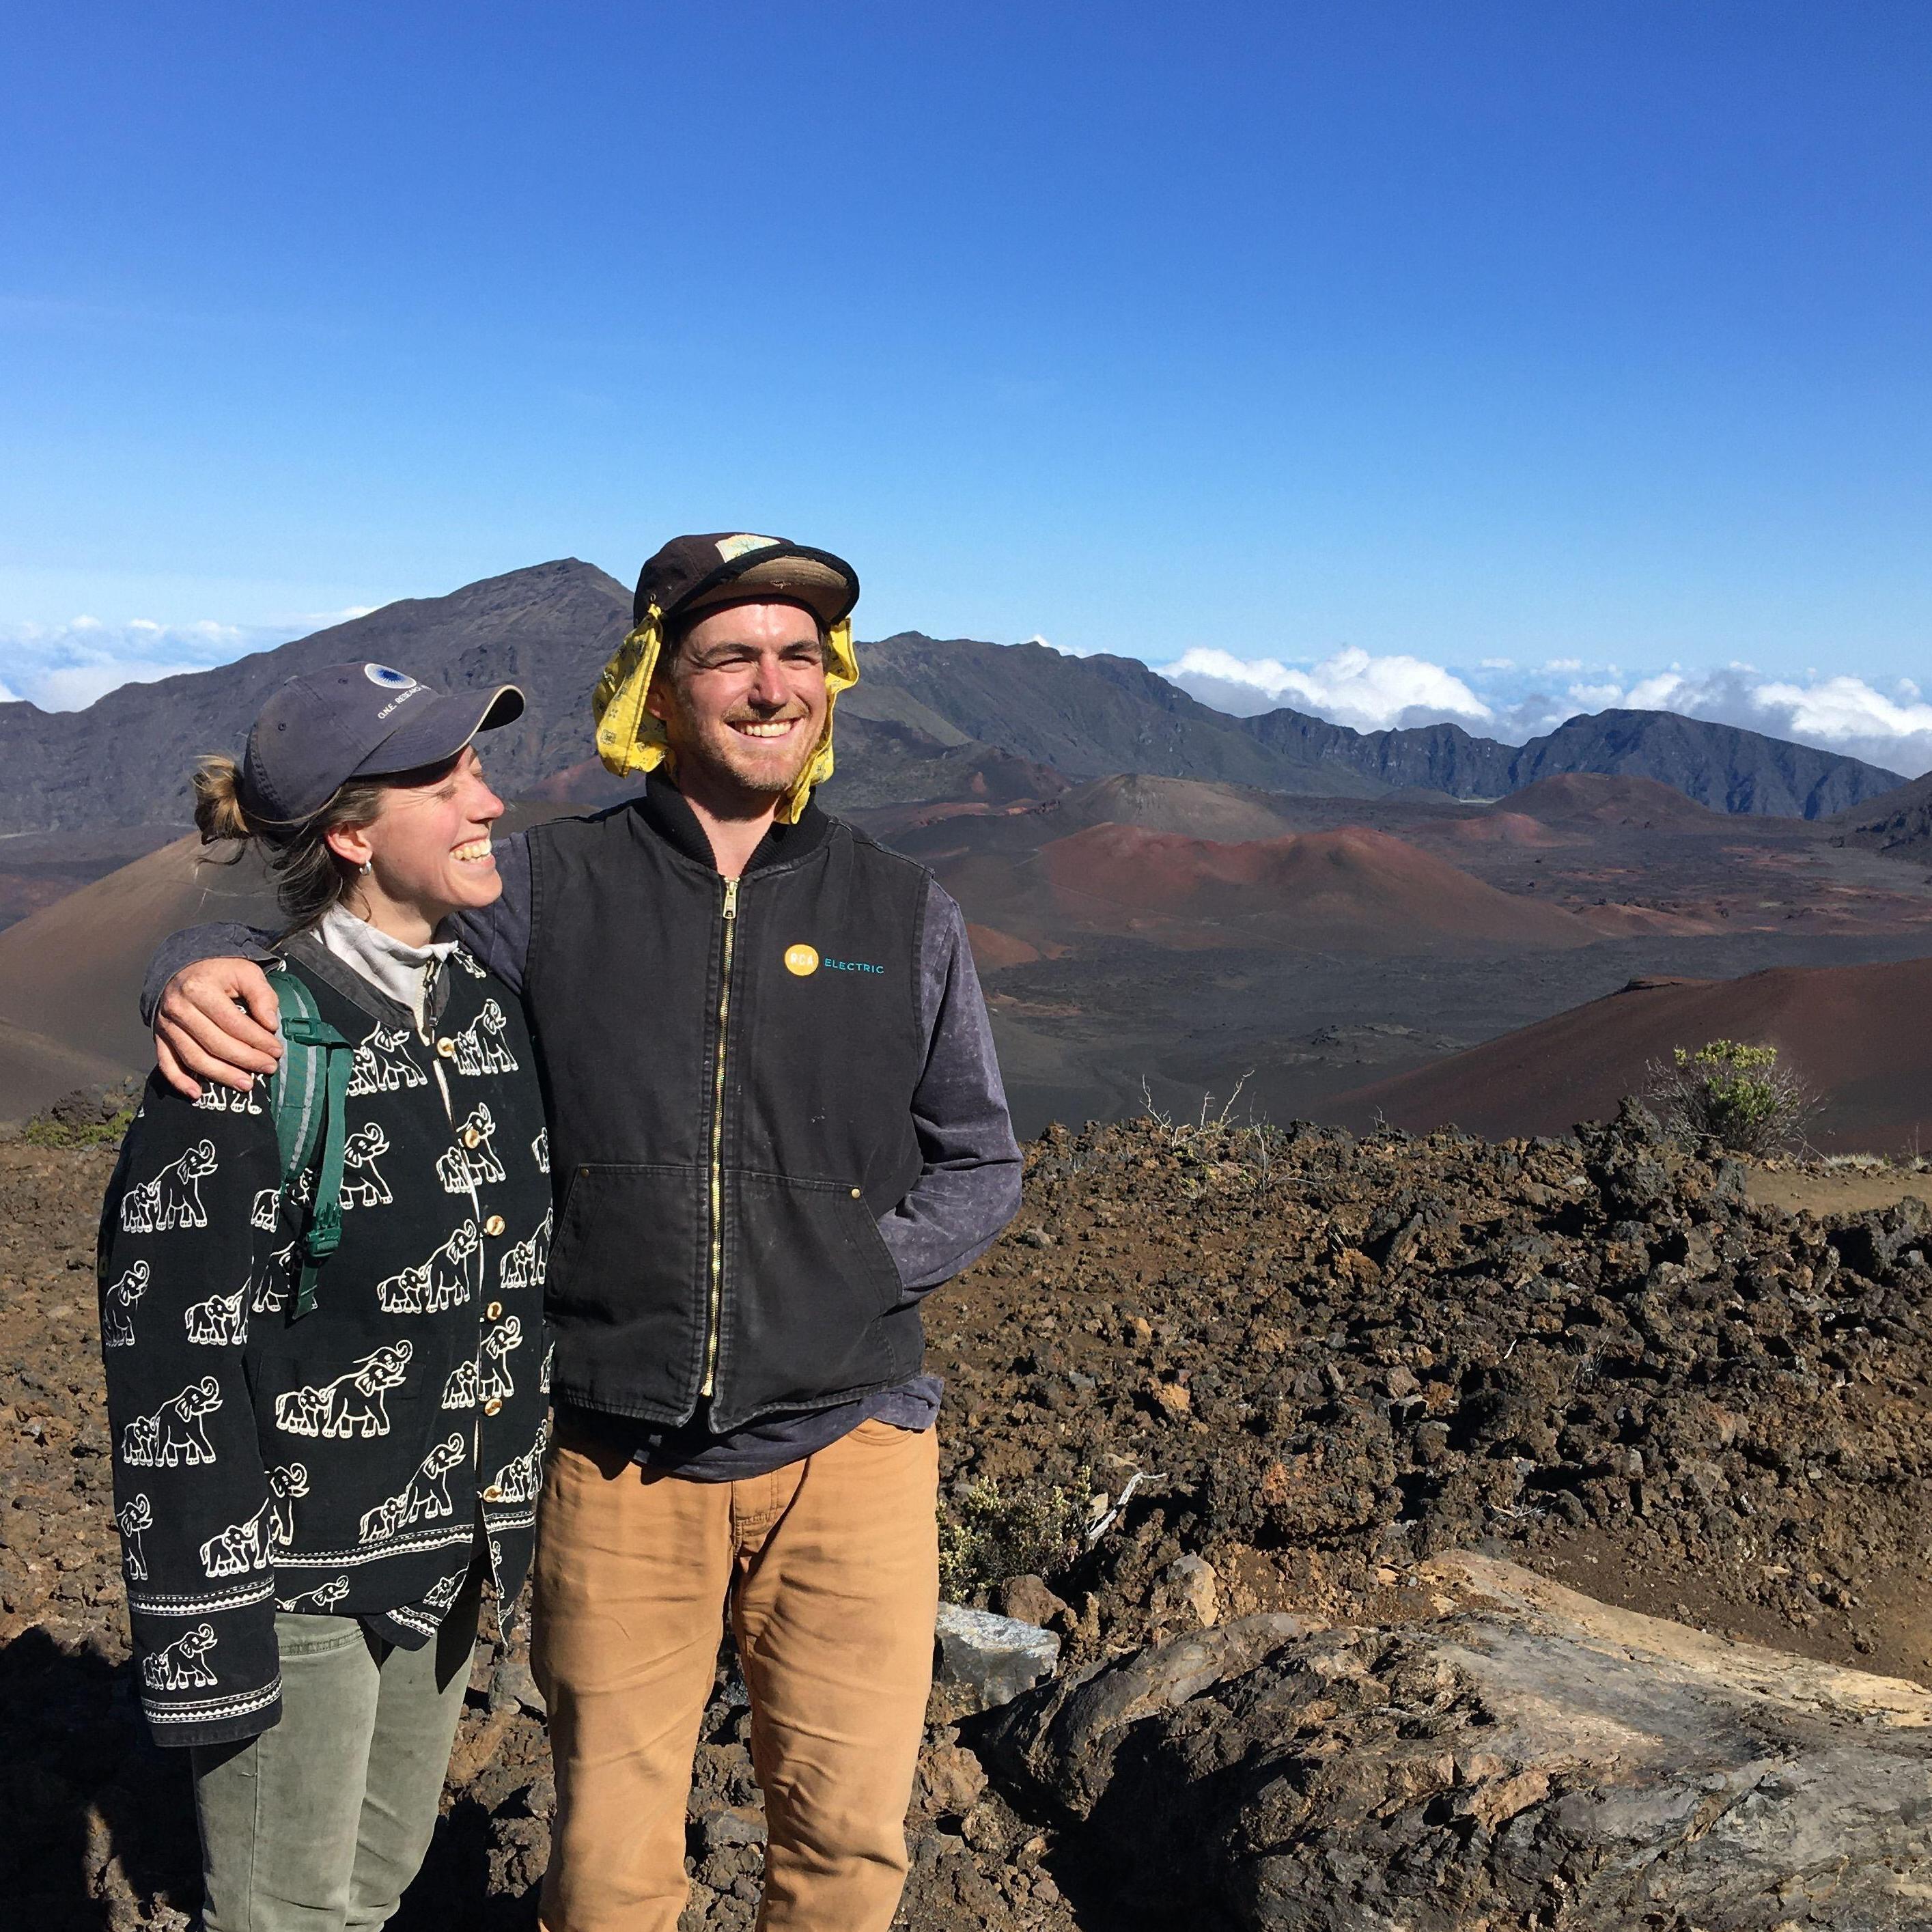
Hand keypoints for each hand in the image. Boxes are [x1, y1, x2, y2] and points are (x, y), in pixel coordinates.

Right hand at [154, 959, 283, 1098]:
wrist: (184, 967)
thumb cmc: (220, 972)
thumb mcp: (246, 972)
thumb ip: (262, 996)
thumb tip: (271, 1025)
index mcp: (199, 989)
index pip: (233, 1023)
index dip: (257, 1040)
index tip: (277, 1051)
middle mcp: (178, 1008)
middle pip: (214, 1043)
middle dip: (245, 1060)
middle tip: (268, 1068)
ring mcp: (165, 1025)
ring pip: (194, 1058)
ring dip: (221, 1075)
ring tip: (247, 1084)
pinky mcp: (159, 1037)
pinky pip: (166, 1063)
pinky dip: (179, 1081)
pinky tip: (196, 1094)